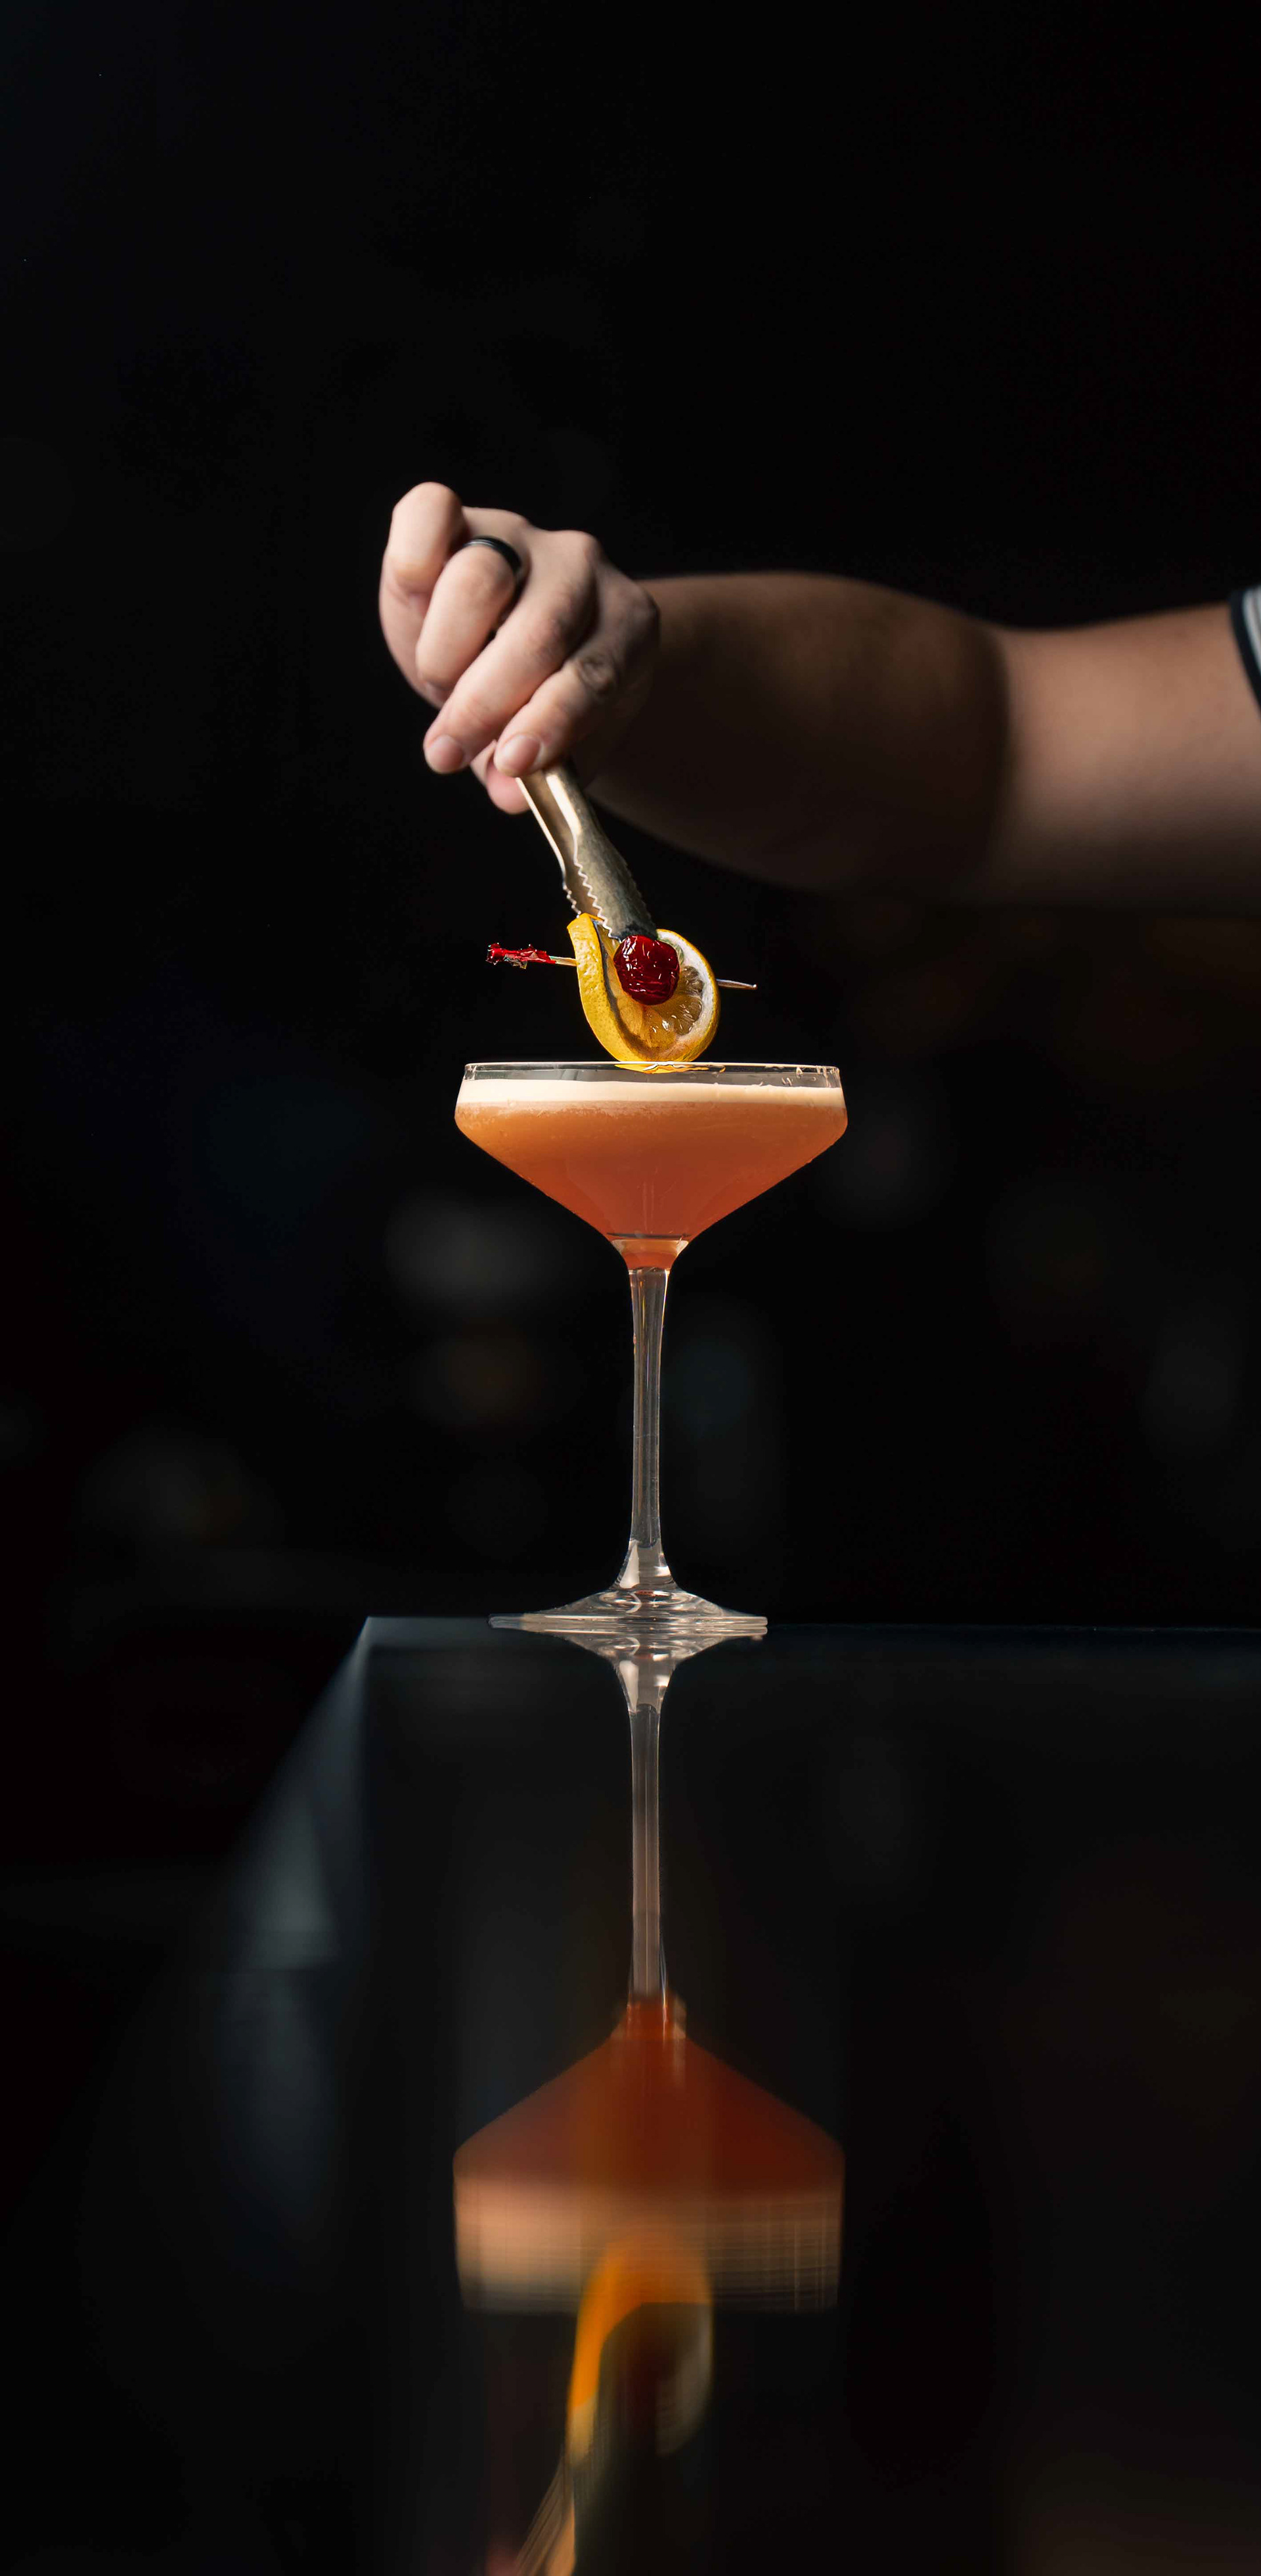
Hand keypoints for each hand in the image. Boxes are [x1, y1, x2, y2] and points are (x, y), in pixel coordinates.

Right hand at [379, 483, 659, 811]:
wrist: (515, 643)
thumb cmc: (536, 697)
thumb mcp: (550, 743)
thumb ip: (537, 772)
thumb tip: (508, 793)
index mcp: (625, 626)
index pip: (591, 675)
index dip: (548, 722)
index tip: (511, 763)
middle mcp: (581, 569)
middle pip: (537, 630)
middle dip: (484, 701)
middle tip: (446, 752)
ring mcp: (520, 534)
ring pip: (480, 578)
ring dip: (446, 652)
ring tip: (437, 687)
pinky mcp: (457, 514)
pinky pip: (430, 515)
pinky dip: (414, 559)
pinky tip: (414, 603)